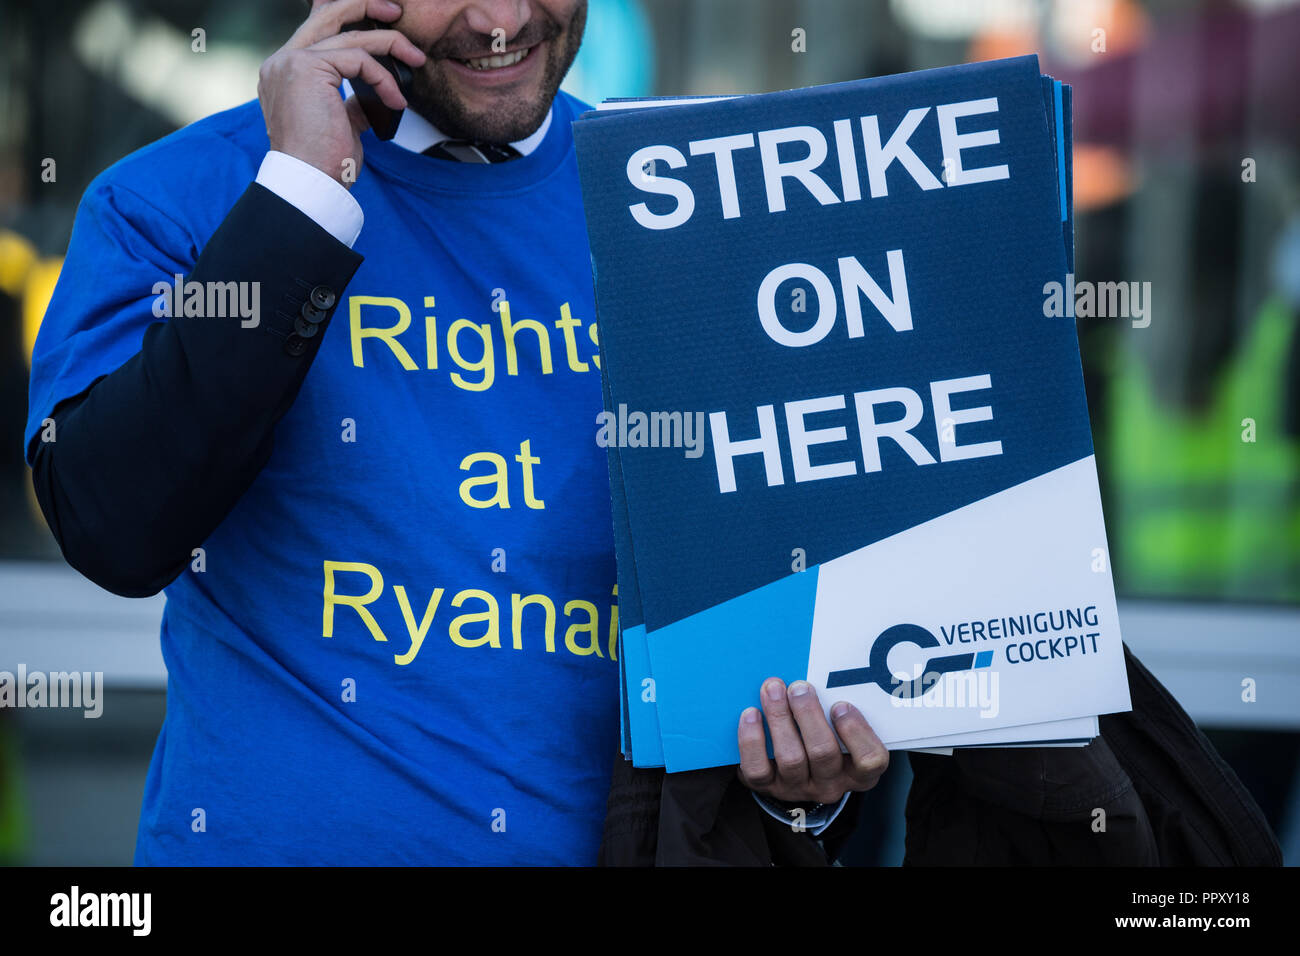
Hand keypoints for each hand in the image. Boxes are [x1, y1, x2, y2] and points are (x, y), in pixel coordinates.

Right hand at [257, 0, 425, 186]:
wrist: (310, 183)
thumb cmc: (323, 163)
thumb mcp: (340, 124)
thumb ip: (349, 102)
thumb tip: (370, 95)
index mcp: (285, 73)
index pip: (316, 28)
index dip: (347, 16)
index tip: (380, 19)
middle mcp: (281, 62)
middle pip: (326, 13)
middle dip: (365, 6)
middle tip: (396, 13)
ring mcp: (290, 63)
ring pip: (349, 34)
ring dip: (390, 44)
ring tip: (415, 60)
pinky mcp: (306, 69)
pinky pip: (358, 59)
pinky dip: (384, 78)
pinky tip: (396, 100)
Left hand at [737, 677, 888, 804]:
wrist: (789, 773)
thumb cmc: (821, 738)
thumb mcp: (840, 730)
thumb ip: (837, 709)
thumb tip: (817, 673)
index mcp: (858, 771)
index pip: (871, 760)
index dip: (856, 732)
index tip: (840, 704)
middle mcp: (830, 784)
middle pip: (824, 753)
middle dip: (808, 715)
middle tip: (799, 687)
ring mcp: (798, 788)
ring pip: (790, 758)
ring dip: (780, 718)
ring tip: (773, 689)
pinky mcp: (767, 788)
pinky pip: (757, 768)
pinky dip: (752, 739)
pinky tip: (750, 714)